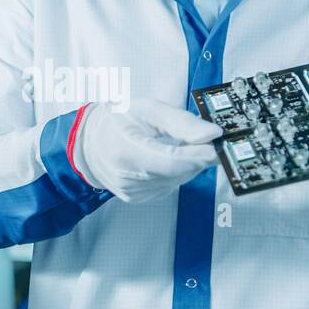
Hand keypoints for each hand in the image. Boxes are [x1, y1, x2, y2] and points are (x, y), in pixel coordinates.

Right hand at [70, 99, 221, 202]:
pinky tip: (167, 157)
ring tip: (179, 144)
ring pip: (178, 180)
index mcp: (126, 151)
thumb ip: (181, 121)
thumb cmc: (117, 121)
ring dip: (188, 163)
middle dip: (198, 156)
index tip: (218, 145)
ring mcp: (133, 192)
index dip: (199, 155)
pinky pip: (170, 185)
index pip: (172, 161)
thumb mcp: (148, 109)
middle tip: (208, 139)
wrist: (90, 144)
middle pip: (178, 171)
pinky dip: (176, 172)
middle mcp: (128, 178)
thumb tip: (212, 133)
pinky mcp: (138, 199)